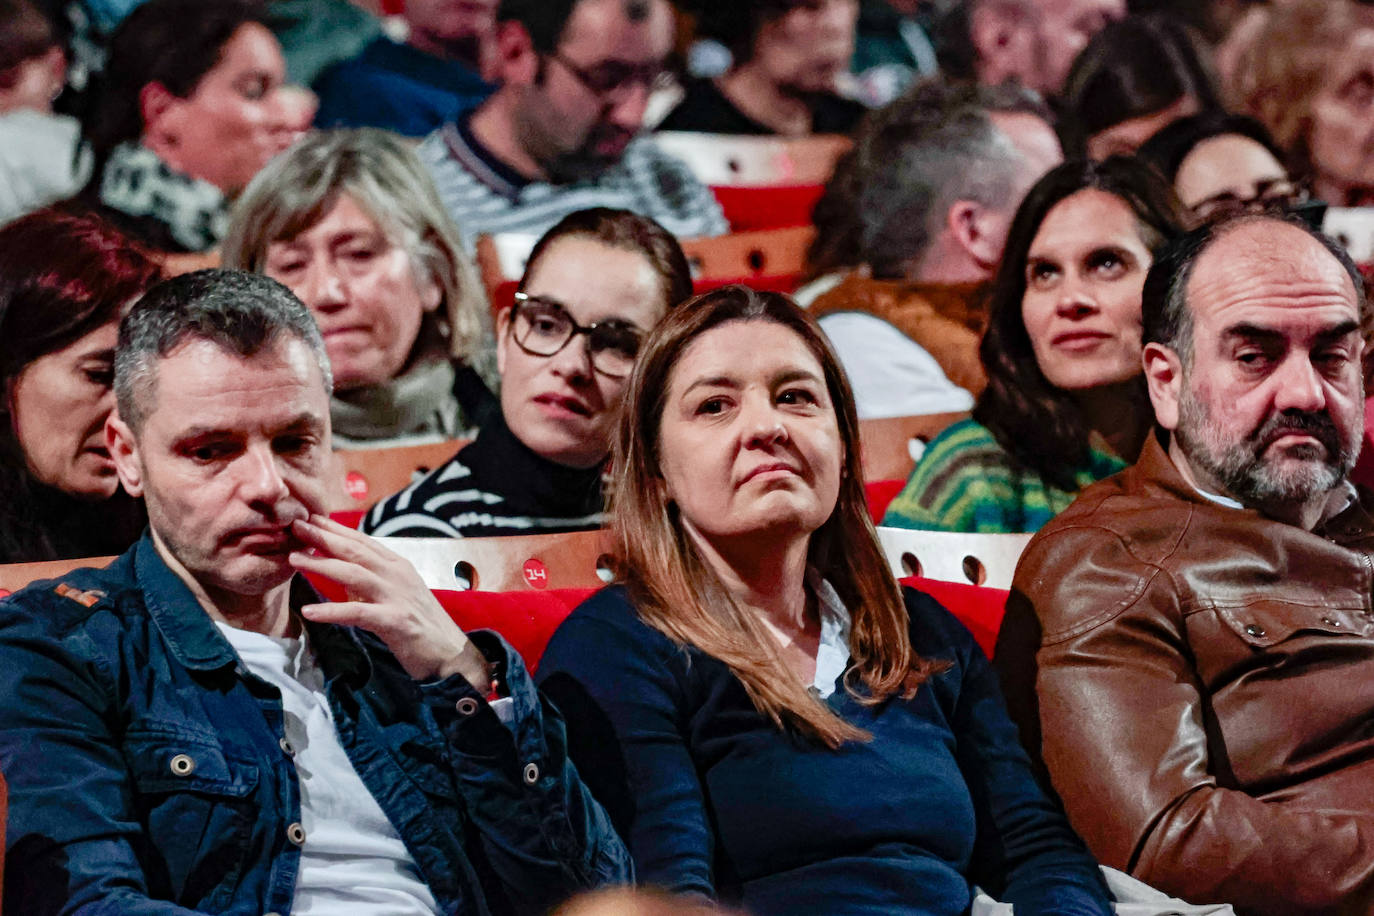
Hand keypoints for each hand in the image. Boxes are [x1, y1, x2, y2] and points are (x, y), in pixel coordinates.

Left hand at [288, 514, 489, 687]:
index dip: (334, 529)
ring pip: (354, 574)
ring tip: (294, 558)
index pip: (362, 541)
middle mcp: (397, 575)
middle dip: (323, 537)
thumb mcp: (397, 594)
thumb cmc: (421, 624)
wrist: (451, 653)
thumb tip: (342, 573)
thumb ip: (372, 581)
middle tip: (295, 525)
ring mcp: (397, 596)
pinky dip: (332, 611)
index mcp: (397, 566)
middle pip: (354, 551)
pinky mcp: (395, 621)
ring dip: (322, 565)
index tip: (309, 518)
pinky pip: (358, 613)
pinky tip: (310, 611)